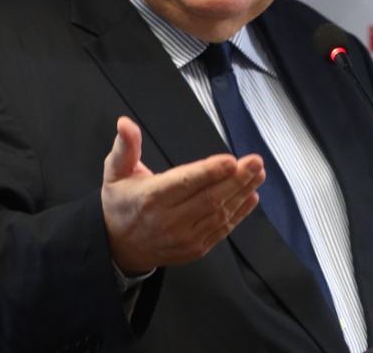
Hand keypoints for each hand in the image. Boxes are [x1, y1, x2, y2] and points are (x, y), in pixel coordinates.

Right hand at [101, 116, 264, 274]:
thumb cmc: (120, 205)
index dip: (209, 172)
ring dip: (242, 193)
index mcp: (151, 197)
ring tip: (258, 174)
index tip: (231, 160)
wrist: (119, 248)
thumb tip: (125, 123)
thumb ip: (125, 147)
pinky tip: (251, 196)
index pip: (184, 183)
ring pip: (220, 214)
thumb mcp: (114, 173)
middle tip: (256, 162)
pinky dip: (239, 213)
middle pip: (210, 198)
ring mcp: (185, 237)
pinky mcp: (195, 248)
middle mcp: (170, 220)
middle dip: (236, 179)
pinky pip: (222, 230)